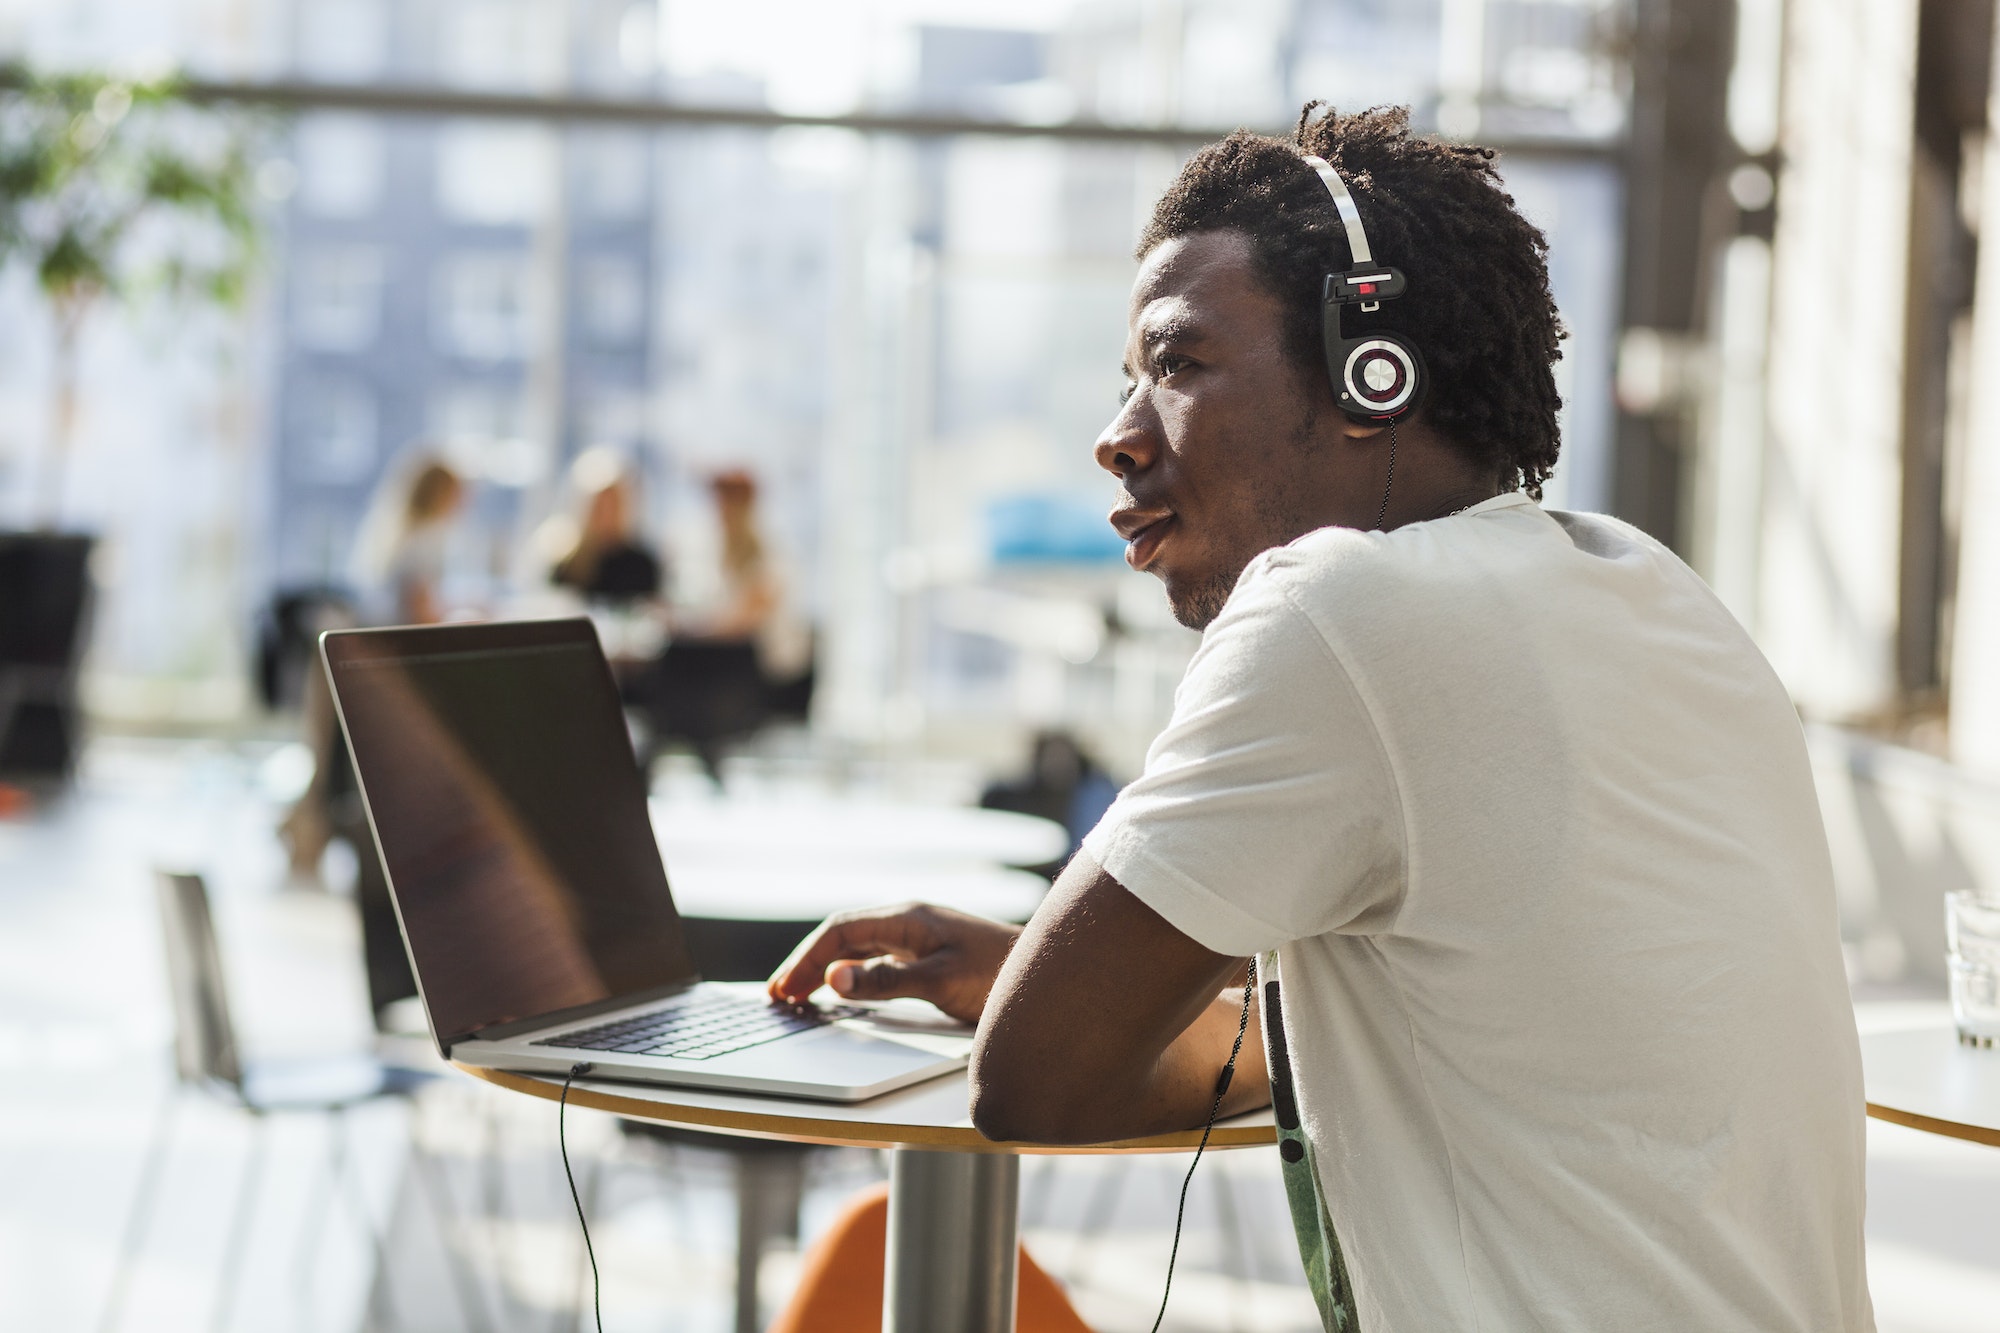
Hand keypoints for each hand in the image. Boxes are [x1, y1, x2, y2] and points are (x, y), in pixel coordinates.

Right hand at [765, 902, 1021, 1025]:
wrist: (1049, 976)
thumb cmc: (1000, 975)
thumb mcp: (939, 981)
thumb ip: (885, 981)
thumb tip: (832, 978)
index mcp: (908, 917)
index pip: (840, 930)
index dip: (806, 960)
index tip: (784, 989)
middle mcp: (909, 920)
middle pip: (843, 935)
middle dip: (807, 963)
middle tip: (779, 995)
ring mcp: (918, 935)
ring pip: (857, 945)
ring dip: (824, 966)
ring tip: (797, 994)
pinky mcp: (928, 953)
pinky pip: (875, 956)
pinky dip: (848, 971)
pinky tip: (840, 989)